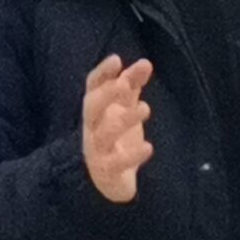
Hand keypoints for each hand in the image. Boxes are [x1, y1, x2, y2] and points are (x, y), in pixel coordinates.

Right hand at [83, 54, 153, 203]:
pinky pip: (115, 163)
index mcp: (96, 108)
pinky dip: (131, 156)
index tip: (116, 59)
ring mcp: (97, 149)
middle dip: (107, 94)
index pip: (93, 87)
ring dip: (123, 120)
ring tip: (145, 109)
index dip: (102, 73)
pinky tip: (148, 148)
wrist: (109, 180)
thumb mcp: (124, 108)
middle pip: (91, 107)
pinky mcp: (107, 170)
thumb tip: (145, 62)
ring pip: (103, 134)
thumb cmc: (115, 136)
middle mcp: (92, 127)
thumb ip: (132, 85)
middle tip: (125, 85)